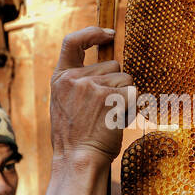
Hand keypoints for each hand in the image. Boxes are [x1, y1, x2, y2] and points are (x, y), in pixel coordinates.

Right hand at [49, 27, 134, 165]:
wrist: (77, 161)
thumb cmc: (76, 139)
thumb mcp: (66, 104)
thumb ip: (79, 84)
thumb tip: (108, 69)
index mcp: (60, 78)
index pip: (72, 42)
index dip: (92, 33)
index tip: (109, 34)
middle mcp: (74, 78)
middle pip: (112, 65)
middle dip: (115, 86)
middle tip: (103, 112)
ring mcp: (91, 86)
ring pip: (126, 80)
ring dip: (124, 98)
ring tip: (108, 119)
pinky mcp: (109, 97)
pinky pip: (134, 93)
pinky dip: (132, 108)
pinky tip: (117, 122)